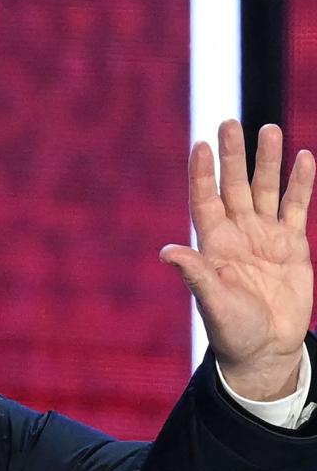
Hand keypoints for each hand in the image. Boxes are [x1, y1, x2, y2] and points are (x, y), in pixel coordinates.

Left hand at [162, 120, 314, 400]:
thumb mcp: (213, 303)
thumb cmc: (232, 330)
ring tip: (268, 129)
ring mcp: (265, 237)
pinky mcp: (292, 245)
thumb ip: (195, 274)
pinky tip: (303, 158)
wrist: (265, 349)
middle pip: (234, 186)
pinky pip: (297, 208)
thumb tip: (166, 252)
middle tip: (230, 122)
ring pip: (267, 190)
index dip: (202, 174)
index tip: (200, 144)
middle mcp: (237, 234)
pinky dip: (301, 184)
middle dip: (232, 156)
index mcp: (213, 245)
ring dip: (267, 161)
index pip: (205, 200)